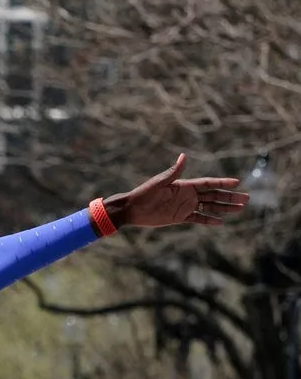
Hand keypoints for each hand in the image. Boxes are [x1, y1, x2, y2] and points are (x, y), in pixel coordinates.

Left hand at [105, 153, 249, 229]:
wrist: (132, 209)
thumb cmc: (144, 193)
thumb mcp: (159, 182)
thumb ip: (174, 171)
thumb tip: (184, 156)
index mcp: (185, 185)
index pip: (208, 183)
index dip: (223, 183)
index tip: (237, 182)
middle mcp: (187, 195)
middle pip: (214, 196)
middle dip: (230, 197)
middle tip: (247, 199)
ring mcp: (185, 206)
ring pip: (209, 207)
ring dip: (224, 208)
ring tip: (240, 209)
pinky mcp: (179, 217)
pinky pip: (198, 219)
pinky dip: (209, 220)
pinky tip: (220, 222)